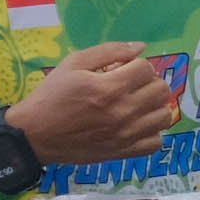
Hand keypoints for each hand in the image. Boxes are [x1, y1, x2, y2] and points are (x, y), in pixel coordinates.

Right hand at [11, 42, 175, 165]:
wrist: (35, 135)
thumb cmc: (52, 95)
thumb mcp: (74, 63)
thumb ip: (109, 51)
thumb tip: (140, 47)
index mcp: (109, 88)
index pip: (147, 68)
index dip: (137, 63)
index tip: (124, 68)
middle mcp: (122, 112)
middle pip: (161, 91)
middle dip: (149, 81)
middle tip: (133, 84)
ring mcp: (125, 135)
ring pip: (164, 116)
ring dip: (155, 105)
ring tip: (138, 103)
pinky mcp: (122, 152)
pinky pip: (156, 143)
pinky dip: (152, 132)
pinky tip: (138, 125)